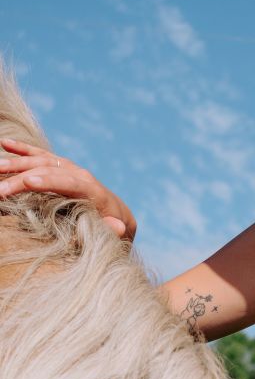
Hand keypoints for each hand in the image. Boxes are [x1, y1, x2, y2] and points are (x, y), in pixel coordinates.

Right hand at [0, 138, 136, 240]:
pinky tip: (5, 143)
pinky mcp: (61, 168)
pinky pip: (40, 156)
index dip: (50, 182)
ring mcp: (70, 170)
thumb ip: (114, 230)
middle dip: (23, 180)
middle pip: (49, 172)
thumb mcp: (117, 234)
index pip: (71, 184)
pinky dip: (23, 149)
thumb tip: (119, 228)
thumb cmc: (113, 230)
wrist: (118, 215)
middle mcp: (81, 176)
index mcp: (95, 192)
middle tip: (0, 191)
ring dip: (17, 164)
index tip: (29, 183)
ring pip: (41, 161)